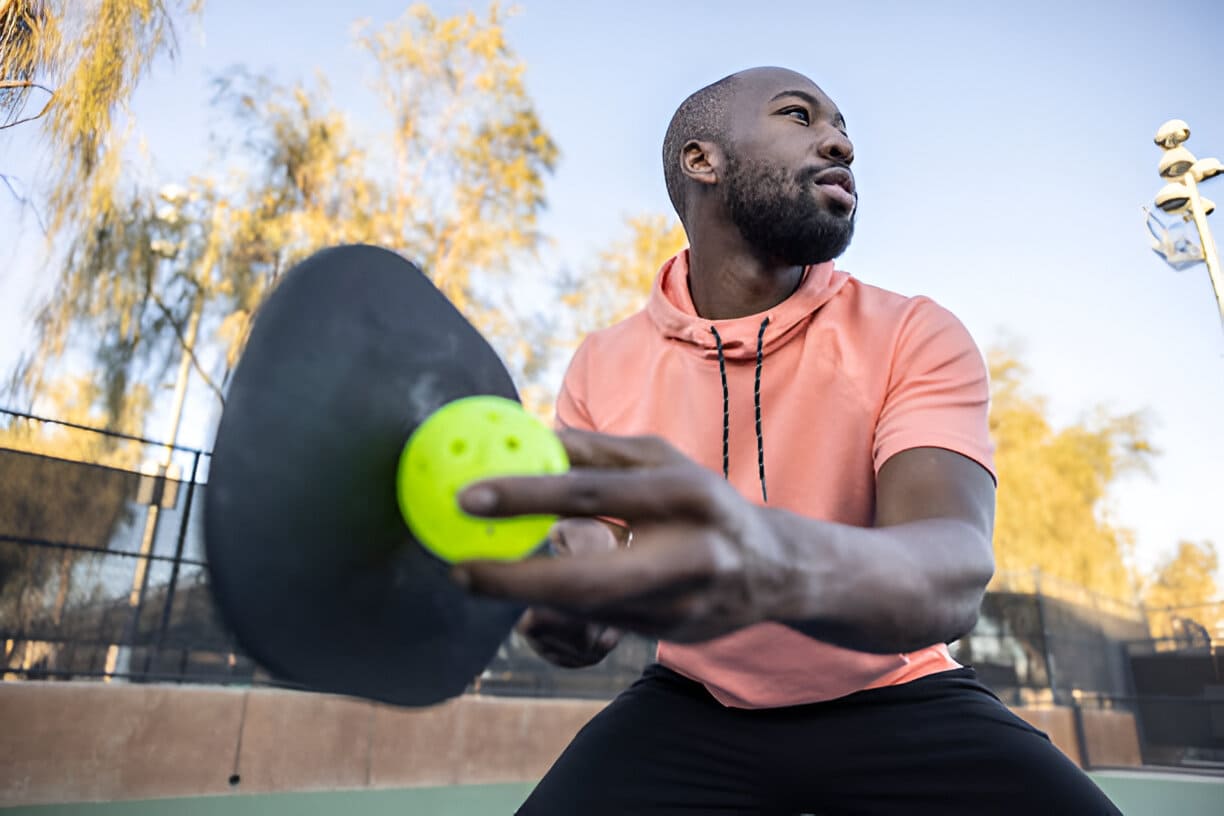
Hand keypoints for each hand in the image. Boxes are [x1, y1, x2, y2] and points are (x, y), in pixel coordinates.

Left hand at [453, 430, 795, 642]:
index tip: (468, 497)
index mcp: (686, 494)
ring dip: (525, 596)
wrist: (776, 572)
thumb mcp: (665, 462)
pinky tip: (520, 594)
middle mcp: (688, 553)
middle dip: (514, 580)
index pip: (594, 493)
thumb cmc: (707, 502)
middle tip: (458, 570)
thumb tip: (535, 437)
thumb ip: (601, 452)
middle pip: (587, 578)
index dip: (526, 495)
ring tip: (474, 576)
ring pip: (587, 609)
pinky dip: (554, 609)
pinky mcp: (668, 635)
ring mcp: (680, 604)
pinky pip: (599, 624)